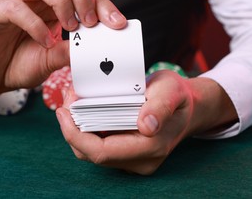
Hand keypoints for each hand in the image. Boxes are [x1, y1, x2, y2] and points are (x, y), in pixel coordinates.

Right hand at [0, 0, 126, 101]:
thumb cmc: (21, 64)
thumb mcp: (53, 60)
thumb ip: (70, 52)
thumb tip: (95, 48)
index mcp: (50, 4)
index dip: (101, 3)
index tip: (117, 23)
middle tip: (90, 22)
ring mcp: (13, 1)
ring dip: (60, 0)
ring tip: (70, 27)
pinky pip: (15, 7)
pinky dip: (34, 23)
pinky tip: (45, 41)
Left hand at [56, 70, 236, 174]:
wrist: (187, 106)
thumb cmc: (177, 96)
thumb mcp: (171, 91)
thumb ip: (160, 106)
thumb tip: (147, 126)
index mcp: (152, 147)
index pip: (103, 151)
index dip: (76, 135)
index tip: (63, 112)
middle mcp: (142, 160)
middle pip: (92, 153)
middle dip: (72, 128)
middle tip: (65, 100)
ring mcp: (134, 159)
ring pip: (92, 151)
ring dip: (77, 128)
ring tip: (72, 102)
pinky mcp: (128, 153)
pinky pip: (99, 145)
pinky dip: (87, 129)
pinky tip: (84, 110)